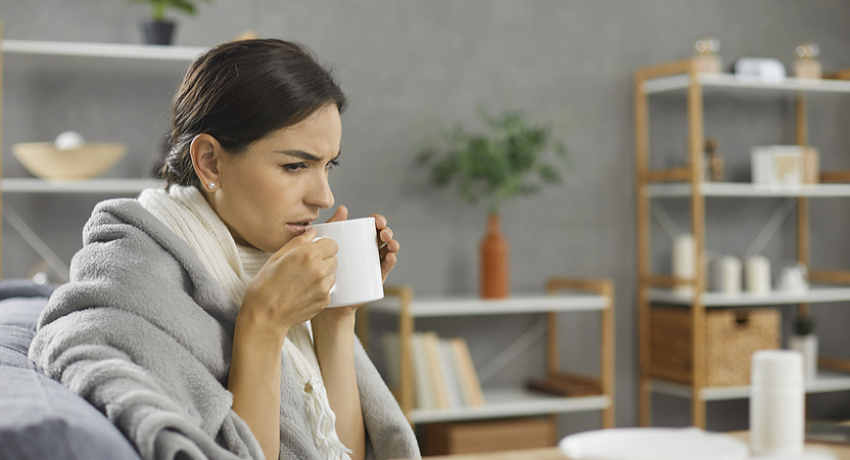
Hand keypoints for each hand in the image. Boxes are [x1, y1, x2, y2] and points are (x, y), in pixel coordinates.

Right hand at [239, 226, 337, 340]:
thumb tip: (312, 232)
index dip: (323, 246)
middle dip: (323, 259)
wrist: (264, 317)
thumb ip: (298, 241)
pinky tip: (304, 291)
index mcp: (307, 255)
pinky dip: (320, 288)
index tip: (314, 250)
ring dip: (323, 274)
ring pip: (332, 274)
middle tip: (305, 266)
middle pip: (334, 258)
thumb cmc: (264, 287)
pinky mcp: (325, 300)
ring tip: (304, 280)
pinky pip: (329, 288)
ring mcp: (323, 287)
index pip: (332, 243)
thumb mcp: (276, 258)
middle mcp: (319, 269)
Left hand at [313, 206, 400, 323]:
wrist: (324, 294)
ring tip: (390, 244)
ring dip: (393, 245)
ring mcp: (373, 264)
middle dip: (387, 232)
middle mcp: (369, 250)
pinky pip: (385, 269)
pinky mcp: (374, 279)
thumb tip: (343, 209)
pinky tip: (390, 257)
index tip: (378, 221)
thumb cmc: (326, 266)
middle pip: (382, 238)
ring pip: (387, 251)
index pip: (373, 226)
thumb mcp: (327, 242)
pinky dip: (390, 261)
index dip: (378, 221)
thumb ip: (333, 225)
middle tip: (383, 234)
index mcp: (359, 239)